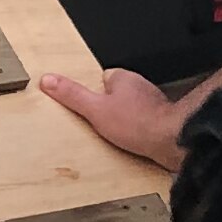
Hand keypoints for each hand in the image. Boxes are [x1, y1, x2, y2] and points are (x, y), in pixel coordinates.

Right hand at [40, 67, 189, 167]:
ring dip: (123, 122)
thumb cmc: (139, 123)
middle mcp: (140, 88)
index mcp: (123, 78)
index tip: (84, 103)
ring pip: (130, 110)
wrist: (171, 141)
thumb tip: (50, 81)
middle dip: (107, 109)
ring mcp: (151, 104)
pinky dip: (136, 133)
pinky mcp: (159, 122)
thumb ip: (73, 95)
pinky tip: (130, 143)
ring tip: (114, 136)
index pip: (102, 78)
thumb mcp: (95, 109)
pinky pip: (142, 125)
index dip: (92, 92)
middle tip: (97, 123)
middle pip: (116, 95)